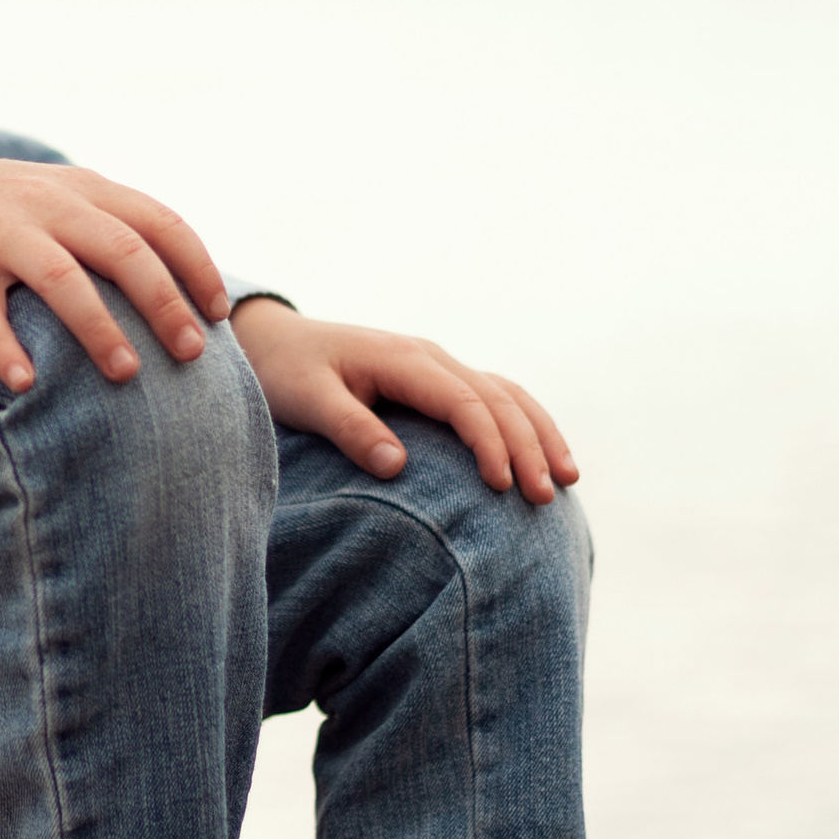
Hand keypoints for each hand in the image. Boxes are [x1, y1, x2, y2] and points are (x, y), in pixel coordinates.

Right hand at [0, 159, 228, 392]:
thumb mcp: (53, 200)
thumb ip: (108, 225)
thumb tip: (179, 282)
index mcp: (81, 190)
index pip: (158, 220)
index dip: (195, 265)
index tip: (219, 314)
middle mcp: (46, 203)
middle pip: (122, 248)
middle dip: (163, 302)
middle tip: (191, 354)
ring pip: (62, 277)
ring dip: (99, 327)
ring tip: (126, 373)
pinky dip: (3, 345)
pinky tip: (24, 382)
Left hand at [231, 302, 576, 503]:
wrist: (272, 340)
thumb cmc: (285, 372)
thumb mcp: (307, 400)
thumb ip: (351, 429)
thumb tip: (398, 467)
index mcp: (404, 360)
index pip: (465, 403)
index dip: (490, 444)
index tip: (503, 488)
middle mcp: (430, 357)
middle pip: (498, 399)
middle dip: (528, 446)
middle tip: (545, 497)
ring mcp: (436, 365)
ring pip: (506, 394)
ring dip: (539, 433)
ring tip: (567, 480)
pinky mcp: (434, 379)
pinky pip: (492, 397)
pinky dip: (523, 424)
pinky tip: (540, 457)